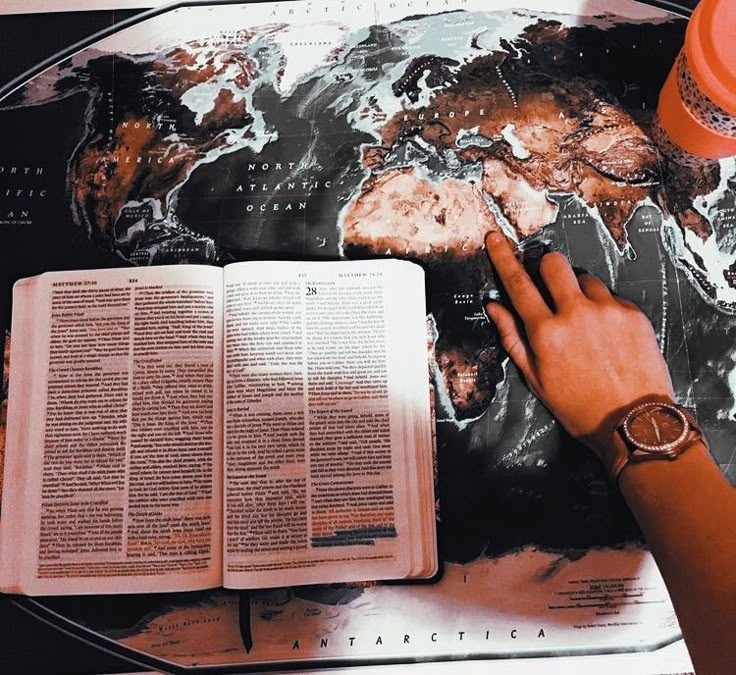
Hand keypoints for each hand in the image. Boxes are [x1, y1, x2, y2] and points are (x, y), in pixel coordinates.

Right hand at [484, 230, 673, 456]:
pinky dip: (605, 308)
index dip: (503, 258)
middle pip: (554, 263)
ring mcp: (607, 310)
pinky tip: (607, 334)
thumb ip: (512, 337)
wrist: (633, 421)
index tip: (496, 240)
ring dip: (579, 292)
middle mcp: (575, 314)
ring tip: (585, 324)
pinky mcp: (633, 313)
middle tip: (551, 288)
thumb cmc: (580, 406)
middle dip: (547, 268)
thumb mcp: (536, 378)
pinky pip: (612, 296)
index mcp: (546, 332)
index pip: (517, 283)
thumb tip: (495, 308)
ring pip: (585, 278)